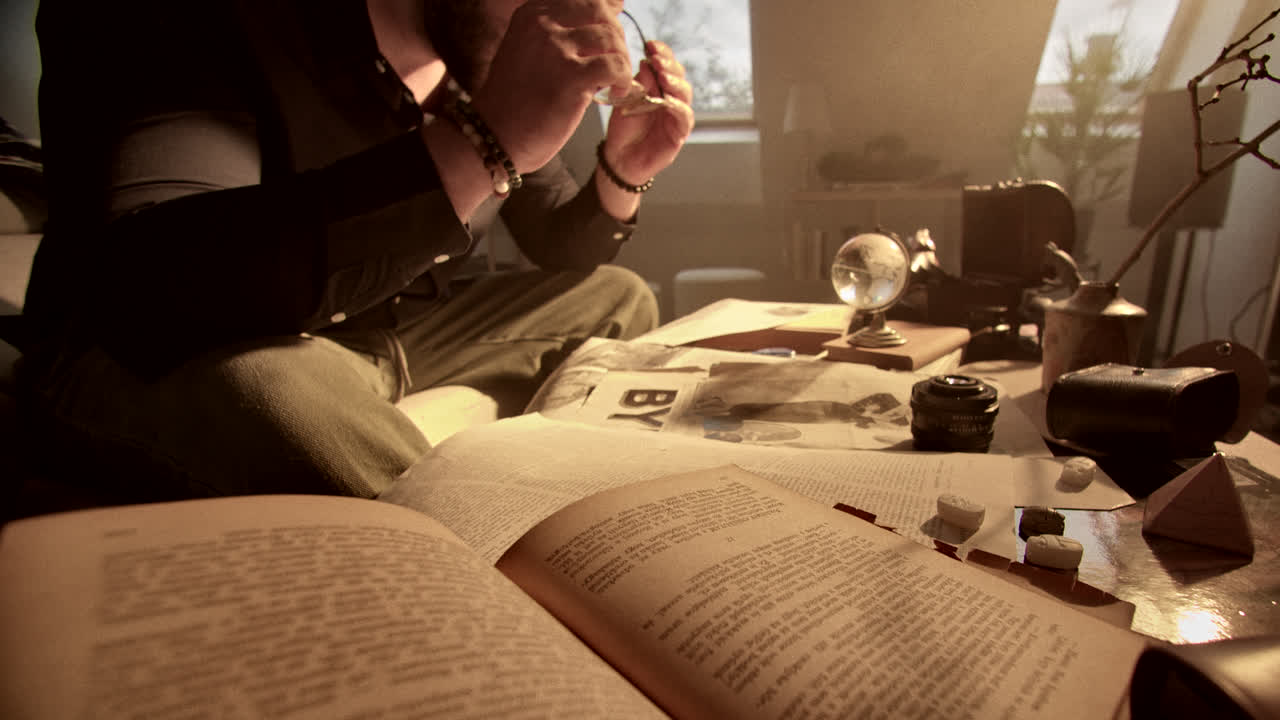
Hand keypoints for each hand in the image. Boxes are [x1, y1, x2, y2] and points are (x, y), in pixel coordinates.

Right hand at [470, 0, 633, 173]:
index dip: (607, 14)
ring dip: (622, 61)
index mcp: (532, 14)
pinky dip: (624, 80)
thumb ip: (562, 31)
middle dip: (617, 38)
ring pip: (612, 38)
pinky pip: (615, 65)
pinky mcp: (570, 77)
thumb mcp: (530, 50)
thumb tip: (613, 7)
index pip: (587, 0)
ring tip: (615, 82)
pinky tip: (616, 93)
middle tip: (615, 63)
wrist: (495, 136)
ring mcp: (555, 49)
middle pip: (602, 13)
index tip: (611, 35)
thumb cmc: (516, 100)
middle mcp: (542, 25)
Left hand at [599, 40, 695, 185]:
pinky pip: (685, 117)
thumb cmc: (624, 128)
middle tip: (657, 61)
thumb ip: (639, 83)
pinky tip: (668, 101)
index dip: (662, 53)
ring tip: (663, 78)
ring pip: (685, 94)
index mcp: (658, 87)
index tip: (651, 45)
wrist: (619, 157)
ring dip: (675, 84)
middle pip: (679, 76)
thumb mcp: (627, 100)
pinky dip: (678, 107)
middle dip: (669, 66)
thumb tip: (647, 62)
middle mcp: (671, 98)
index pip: (666, 65)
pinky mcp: (679, 134)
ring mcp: (676, 115)